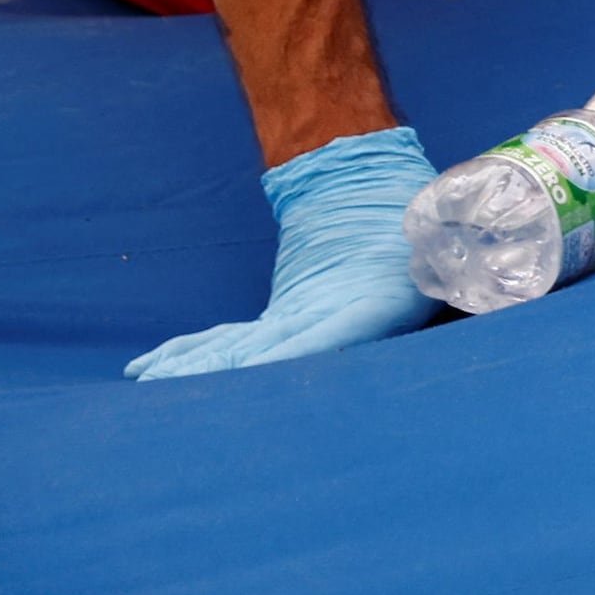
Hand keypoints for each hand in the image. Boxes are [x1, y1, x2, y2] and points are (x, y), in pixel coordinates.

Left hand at [126, 125, 442, 379]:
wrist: (394, 203)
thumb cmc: (420, 212)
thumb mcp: (436, 219)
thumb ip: (442, 229)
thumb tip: (449, 221)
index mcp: (376, 308)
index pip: (323, 338)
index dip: (281, 358)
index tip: (244, 373)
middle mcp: (333, 327)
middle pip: (267, 358)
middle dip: (217, 374)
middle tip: (167, 391)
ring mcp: (301, 325)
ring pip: (238, 352)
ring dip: (191, 366)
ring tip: (145, 381)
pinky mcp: (280, 320)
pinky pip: (228, 338)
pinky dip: (189, 348)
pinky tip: (150, 365)